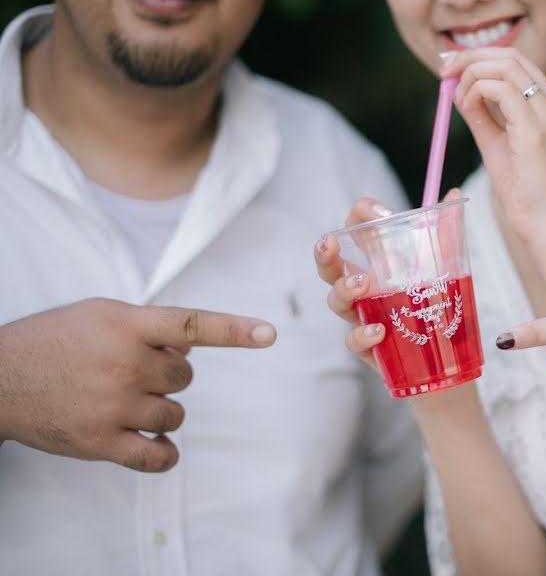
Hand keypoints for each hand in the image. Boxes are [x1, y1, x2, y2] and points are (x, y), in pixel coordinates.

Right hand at [0, 299, 275, 471]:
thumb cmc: (52, 341)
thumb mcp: (100, 315)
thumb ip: (149, 327)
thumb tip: (191, 346)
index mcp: (128, 325)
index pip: (193, 325)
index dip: (235, 329)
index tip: (269, 334)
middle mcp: (126, 364)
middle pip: (186, 377)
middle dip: (167, 375)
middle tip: (133, 372)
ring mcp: (114, 405)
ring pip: (174, 414)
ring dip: (160, 410)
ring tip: (125, 401)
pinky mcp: (101, 441)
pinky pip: (157, 456)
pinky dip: (162, 453)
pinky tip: (153, 443)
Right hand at [314, 190, 461, 369]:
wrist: (443, 358)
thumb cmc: (434, 306)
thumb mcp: (444, 266)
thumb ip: (446, 231)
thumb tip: (455, 193)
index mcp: (377, 261)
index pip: (357, 230)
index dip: (359, 214)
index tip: (379, 211)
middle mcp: (363, 286)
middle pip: (330, 265)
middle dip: (324, 252)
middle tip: (329, 243)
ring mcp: (362, 315)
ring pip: (336, 300)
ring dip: (344, 290)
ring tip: (362, 286)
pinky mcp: (368, 347)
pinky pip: (354, 340)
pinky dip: (363, 335)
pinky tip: (378, 330)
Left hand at [441, 48, 545, 243]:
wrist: (543, 225)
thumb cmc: (523, 193)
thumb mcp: (498, 145)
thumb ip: (483, 117)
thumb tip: (460, 93)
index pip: (519, 63)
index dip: (482, 57)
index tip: (453, 67)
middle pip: (512, 57)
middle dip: (471, 57)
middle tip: (444, 69)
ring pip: (505, 67)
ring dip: (470, 76)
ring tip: (456, 99)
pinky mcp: (535, 130)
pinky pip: (500, 91)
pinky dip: (475, 91)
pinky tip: (466, 107)